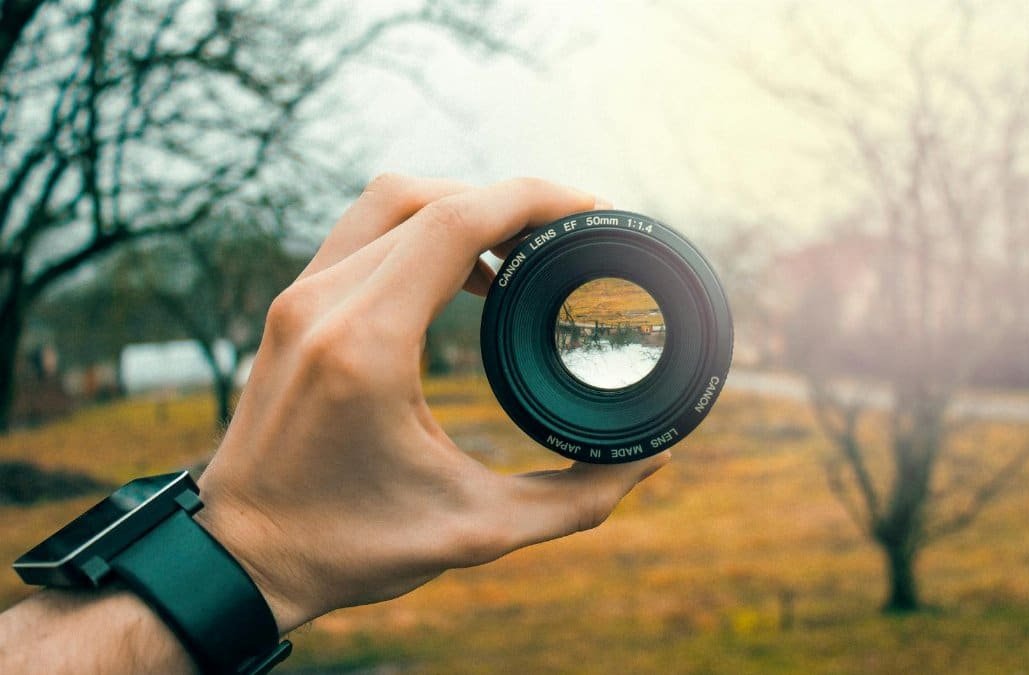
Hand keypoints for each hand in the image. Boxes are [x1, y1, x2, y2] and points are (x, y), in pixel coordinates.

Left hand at [195, 175, 669, 632]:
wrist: (238, 558)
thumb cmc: (347, 548)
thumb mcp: (475, 532)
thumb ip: (575, 500)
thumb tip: (650, 463)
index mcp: (366, 347)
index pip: (455, 222)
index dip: (534, 199)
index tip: (591, 209)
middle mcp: (323, 304)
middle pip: (427, 196)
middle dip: (509, 200)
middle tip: (567, 232)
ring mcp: (299, 299)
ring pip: (390, 202)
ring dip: (461, 206)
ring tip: (519, 251)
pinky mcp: (291, 307)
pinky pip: (363, 232)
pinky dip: (420, 229)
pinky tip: (463, 273)